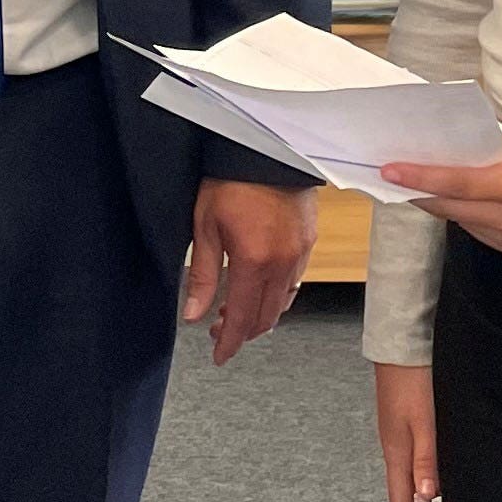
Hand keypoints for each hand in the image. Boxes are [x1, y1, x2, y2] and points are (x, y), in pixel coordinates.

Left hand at [182, 176, 318, 364]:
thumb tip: (193, 315)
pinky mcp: (309, 242)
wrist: (266, 145)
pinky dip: (277, 296)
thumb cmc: (229, 178)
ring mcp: (300, 253)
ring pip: (283, 303)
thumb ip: (200, 274)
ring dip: (260, 316)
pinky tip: (261, 291)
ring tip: (235, 314)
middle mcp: (282, 263)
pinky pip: (295, 282)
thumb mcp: (204, 225)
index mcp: (253, 261)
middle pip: (265, 317)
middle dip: (242, 332)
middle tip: (218, 333)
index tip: (219, 356)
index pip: (242, 318)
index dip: (230, 343)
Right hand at [374, 360, 441, 501]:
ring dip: (420, 501)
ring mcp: (395, 435)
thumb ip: (427, 459)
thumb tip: (427, 498)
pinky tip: (435, 477)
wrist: (402, 344)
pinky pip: (408, 463)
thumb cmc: (415, 381)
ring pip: (405, 479)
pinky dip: (421, 480)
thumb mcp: (426, 422)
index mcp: (396, 452)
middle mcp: (392, 447)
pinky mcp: (402, 423)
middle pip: (401, 494)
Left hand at [386, 125, 501, 258]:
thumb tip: (447, 158)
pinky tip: (458, 200)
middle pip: (450, 208)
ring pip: (462, 222)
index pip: (456, 185)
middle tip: (391, 175)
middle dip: (418, 192)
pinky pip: (480, 232)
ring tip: (420, 183)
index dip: (419, 178)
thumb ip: (486, 153)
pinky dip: (465, 215)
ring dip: (441, 204)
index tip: (387, 170)